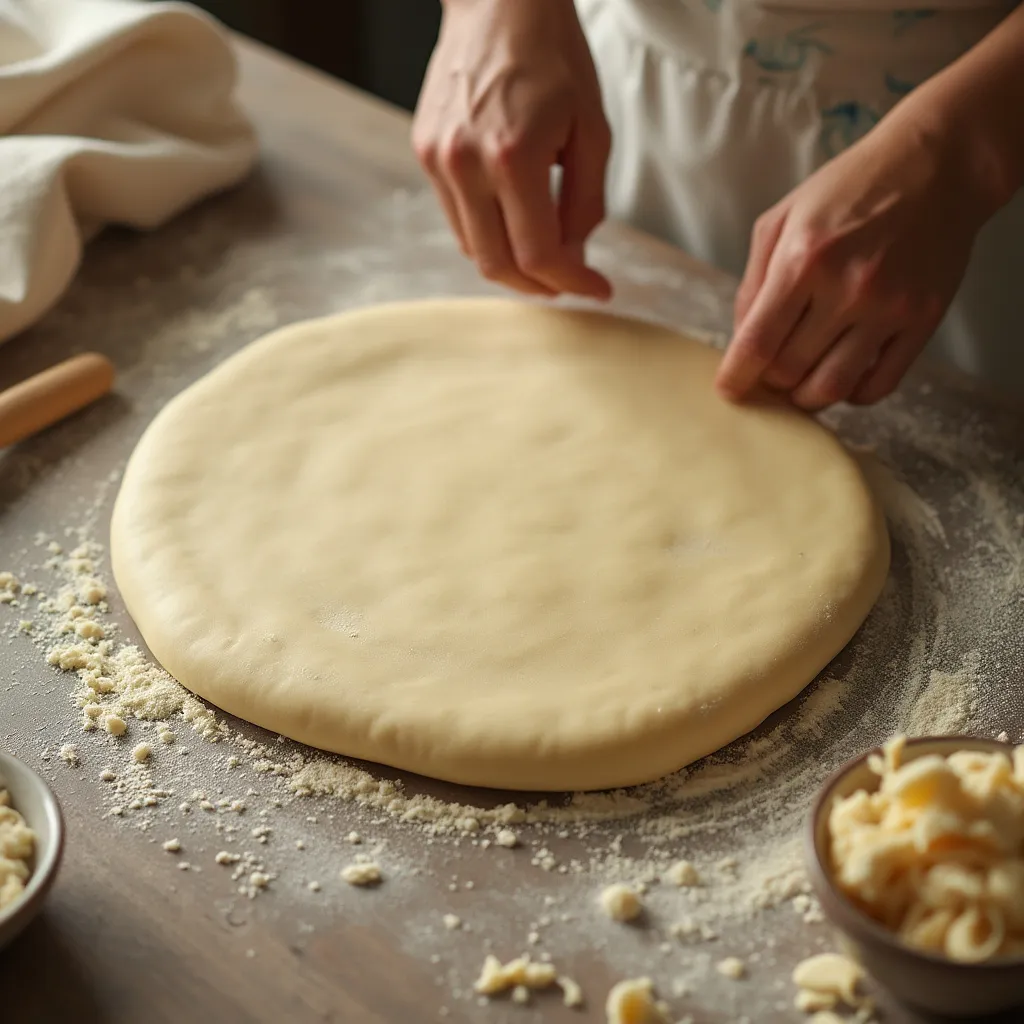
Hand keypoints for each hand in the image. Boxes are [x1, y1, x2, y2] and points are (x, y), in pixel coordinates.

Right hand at [412, 0, 611, 298]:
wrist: (498, 1)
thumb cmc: (553, 56)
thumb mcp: (592, 131)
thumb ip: (585, 204)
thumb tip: (574, 258)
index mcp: (513, 156)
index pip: (538, 253)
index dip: (571, 283)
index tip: (596, 289)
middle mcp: (465, 163)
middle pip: (497, 264)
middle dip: (538, 285)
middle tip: (568, 283)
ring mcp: (437, 159)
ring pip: (473, 247)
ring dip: (511, 263)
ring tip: (544, 252)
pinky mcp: (424, 153)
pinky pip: (457, 216)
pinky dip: (488, 232)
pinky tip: (514, 219)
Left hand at [716, 112, 988, 408]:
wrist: (936, 166)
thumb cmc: (850, 190)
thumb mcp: (782, 220)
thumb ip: (754, 283)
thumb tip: (740, 341)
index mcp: (803, 260)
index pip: (758, 342)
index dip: (736, 377)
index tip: (728, 391)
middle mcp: (847, 288)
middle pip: (791, 371)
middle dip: (771, 381)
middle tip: (769, 373)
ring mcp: (889, 307)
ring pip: (833, 387)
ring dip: (807, 397)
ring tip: (800, 383)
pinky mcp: (923, 320)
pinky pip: (879, 385)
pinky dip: (852, 394)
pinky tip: (842, 374)